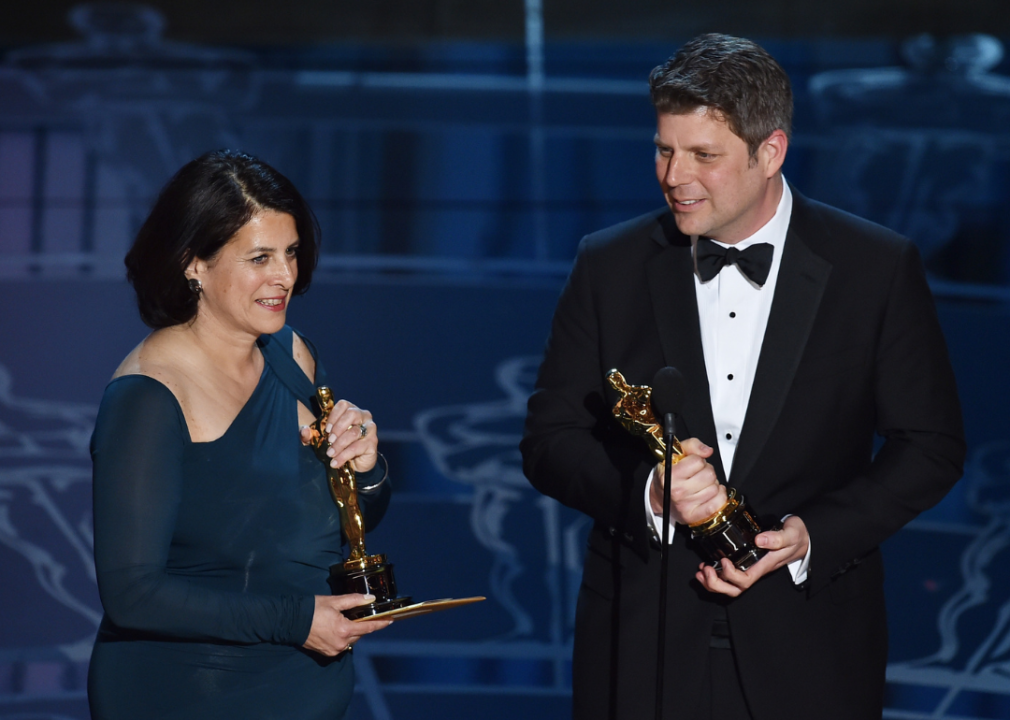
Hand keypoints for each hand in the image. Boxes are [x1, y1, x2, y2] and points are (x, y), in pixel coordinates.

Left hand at [299, 400, 377, 472]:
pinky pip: (357, 447)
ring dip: (339, 444)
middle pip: (352, 414)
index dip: (333, 415)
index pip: (343, 405)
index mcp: (351, 411)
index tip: (326, 429)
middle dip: (338, 428)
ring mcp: (370, 429)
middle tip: (330, 440)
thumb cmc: (339, 446)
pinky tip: (335, 462)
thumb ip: (311, 435)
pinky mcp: (372, 443)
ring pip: (354, 432)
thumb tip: (304, 430)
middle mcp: (363, 416)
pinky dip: (344, 456)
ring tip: (330, 454)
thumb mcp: (322, 440)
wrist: (355, 463)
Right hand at [302, 594, 391, 655]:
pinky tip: (337, 628)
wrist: (291, 621)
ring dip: (352, 631)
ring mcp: (334, 650)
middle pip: (360, 634)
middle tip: (360, 614)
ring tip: (345, 620)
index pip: (369, 628)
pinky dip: (343, 637)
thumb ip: (354, 600)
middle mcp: (341, 643)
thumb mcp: (335, 601)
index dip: (381, 623)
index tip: (391, 620)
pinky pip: (342, 645)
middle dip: (362, 625)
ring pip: (351, 640)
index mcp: (345, 630)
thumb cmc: (313, 609)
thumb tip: (371, 599)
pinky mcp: (327, 653)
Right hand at [650, 438, 726, 524]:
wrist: (659, 498)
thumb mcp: (674, 455)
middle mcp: (677, 491)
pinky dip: (719, 496)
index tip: (692, 464)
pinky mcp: (694, 516)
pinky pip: (718, 503)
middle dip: (707, 471)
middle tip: (698, 474)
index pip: (698, 461)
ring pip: (715, 488)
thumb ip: (691, 446)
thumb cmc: (668, 476)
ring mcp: (686, 505)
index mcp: (671, 475)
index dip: (697, 460)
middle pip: (709, 475)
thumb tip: (707, 451)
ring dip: (712, 484)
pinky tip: (712, 493)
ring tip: (701, 485)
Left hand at [694, 515, 809, 596]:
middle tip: (706, 568)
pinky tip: (706, 566)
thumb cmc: (796, 537)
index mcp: (764, 566)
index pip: (745, 580)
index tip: (725, 561)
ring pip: (729, 587)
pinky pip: (728, 578)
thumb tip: (759, 540)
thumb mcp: (791, 534)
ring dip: (712, 582)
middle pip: (734, 590)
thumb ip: (777, 538)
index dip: (731, 576)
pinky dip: (714, 576)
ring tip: (701, 570)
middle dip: (716, 584)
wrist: (801, 538)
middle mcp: (755, 570)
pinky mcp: (745, 563)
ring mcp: (750, 569)